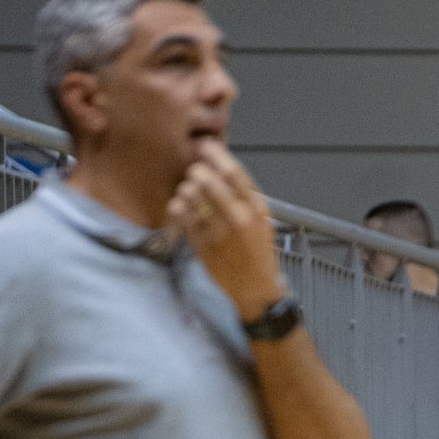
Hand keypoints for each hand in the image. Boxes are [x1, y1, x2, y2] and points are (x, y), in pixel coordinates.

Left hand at [165, 143, 285, 322]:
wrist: (255, 291)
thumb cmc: (257, 252)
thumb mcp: (261, 219)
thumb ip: (242, 194)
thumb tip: (216, 163)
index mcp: (255, 208)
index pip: (232, 171)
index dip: (214, 153)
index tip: (205, 147)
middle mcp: (238, 218)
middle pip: (205, 179)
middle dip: (196, 173)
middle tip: (196, 177)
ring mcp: (218, 233)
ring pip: (190, 194)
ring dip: (186, 190)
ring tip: (191, 197)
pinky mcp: (202, 245)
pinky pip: (181, 215)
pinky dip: (178, 208)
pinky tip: (183, 211)